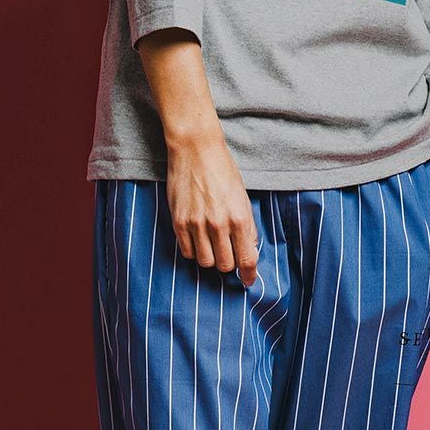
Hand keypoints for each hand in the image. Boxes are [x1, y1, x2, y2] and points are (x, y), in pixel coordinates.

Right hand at [164, 130, 261, 285]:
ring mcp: (197, 224)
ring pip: (205, 262)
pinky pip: (187, 252)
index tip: (248, 281)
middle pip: (225, 265)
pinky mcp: (179, 221)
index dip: (249, 275)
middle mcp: (219, 224)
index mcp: (240, 217)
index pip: (247, 259)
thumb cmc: (222, 170)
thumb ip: (247, 225)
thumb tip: (250, 248)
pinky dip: (194, 251)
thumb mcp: (243, 197)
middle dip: (229, 263)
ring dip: (211, 258)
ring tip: (212, 245)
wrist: (196, 149)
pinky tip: (197, 240)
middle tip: (228, 254)